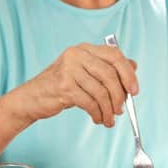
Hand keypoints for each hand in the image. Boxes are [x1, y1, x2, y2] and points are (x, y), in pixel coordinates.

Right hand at [14, 43, 138, 128]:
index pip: (114, 55)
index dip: (128, 73)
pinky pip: (89, 102)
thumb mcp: (85, 73)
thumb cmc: (61, 86)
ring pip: (101, 91)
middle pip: (109, 74)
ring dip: (108, 109)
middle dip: (119, 96)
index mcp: (84, 49)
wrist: (32, 98)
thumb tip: (133, 66)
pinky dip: (97, 113)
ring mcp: (69, 69)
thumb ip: (107, 68)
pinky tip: (98, 119)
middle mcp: (76, 55)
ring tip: (108, 119)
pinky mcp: (63, 86)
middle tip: (121, 110)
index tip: (135, 90)